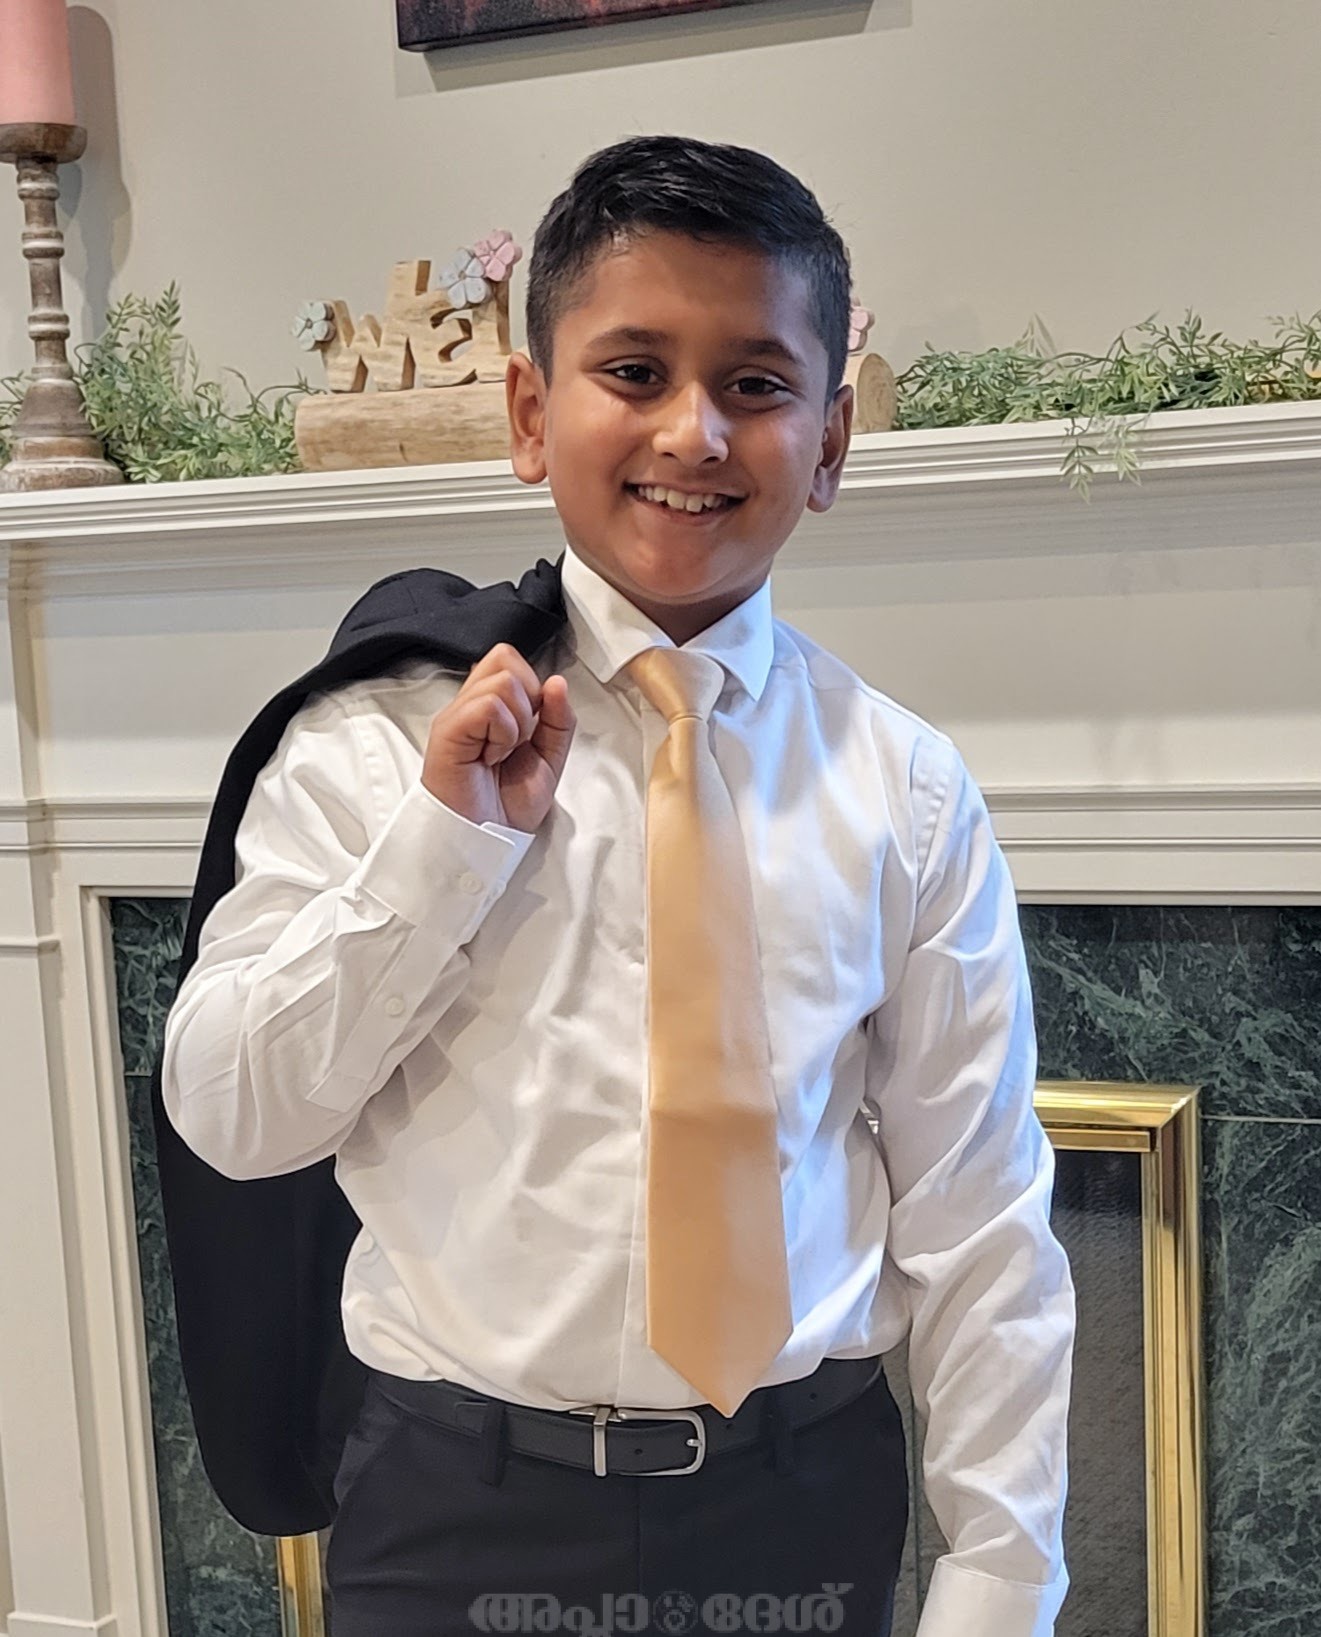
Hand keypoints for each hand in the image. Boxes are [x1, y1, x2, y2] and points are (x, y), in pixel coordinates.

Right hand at [421, 643, 575, 832]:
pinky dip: (502, 733)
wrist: (487, 840)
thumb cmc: (508, 804)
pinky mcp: (448, 730)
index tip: (530, 728)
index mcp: (489, 705)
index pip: (510, 659)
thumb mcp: (549, 758)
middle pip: (505, 658)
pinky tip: (490, 757)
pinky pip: (488, 706)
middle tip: (515, 739)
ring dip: (515, 723)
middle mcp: (470, 703)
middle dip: (527, 698)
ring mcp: (457, 715)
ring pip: (502, 680)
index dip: (532, 686)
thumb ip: (558, 720)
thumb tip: (557, 682)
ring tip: (501, 753)